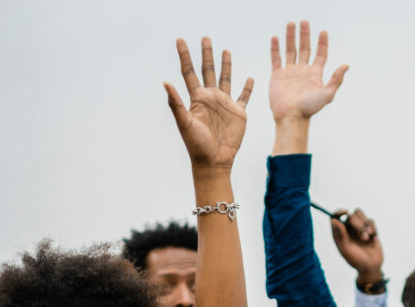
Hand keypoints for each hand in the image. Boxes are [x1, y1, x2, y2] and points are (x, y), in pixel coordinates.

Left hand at [164, 37, 253, 170]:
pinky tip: (249, 78)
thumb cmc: (196, 145)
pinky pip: (244, 96)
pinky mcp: (238, 113)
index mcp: (197, 98)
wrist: (213, 161)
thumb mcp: (185, 123)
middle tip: (205, 38)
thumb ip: (176, 103)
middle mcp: (210, 98)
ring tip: (225, 50)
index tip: (180, 40)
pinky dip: (247, 87)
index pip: (188, 72)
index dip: (184, 56)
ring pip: (226, 78)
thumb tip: (165, 82)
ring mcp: (224, 104)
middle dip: (206, 54)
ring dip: (225, 65)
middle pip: (208, 70)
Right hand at [269, 21, 347, 122]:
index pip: (320, 54)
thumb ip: (336, 79)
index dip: (322, 43)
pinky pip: (276, 59)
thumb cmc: (309, 108)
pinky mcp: (277, 76)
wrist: (291, 117)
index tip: (323, 32)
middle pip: (305, 48)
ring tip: (291, 24)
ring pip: (291, 50)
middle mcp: (302, 71)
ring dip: (290, 37)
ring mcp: (289, 72)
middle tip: (304, 22)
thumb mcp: (328, 94)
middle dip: (305, 35)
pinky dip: (275, 48)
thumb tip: (346, 65)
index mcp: (315, 74)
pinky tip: (276, 38)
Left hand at [330, 208, 383, 282]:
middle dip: (358, 226)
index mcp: (338, 234)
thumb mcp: (346, 250)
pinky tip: (373, 238)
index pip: (334, 217)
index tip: (345, 212)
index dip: (338, 212)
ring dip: (365, 226)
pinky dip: (373, 228)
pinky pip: (371, 220)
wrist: (371, 266)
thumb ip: (340, 235)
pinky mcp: (369, 228)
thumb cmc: (356, 260)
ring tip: (367, 238)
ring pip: (360, 215)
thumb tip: (334, 220)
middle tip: (364, 238)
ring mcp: (358, 228)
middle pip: (351, 215)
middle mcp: (347, 229)